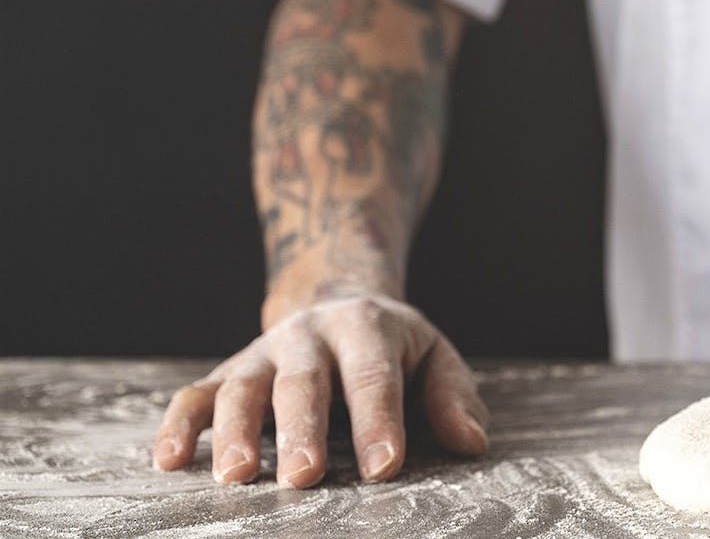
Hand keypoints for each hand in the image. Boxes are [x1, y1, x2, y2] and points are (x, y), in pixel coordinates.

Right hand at [151, 294, 487, 487]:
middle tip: (306, 476)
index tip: (384, 467)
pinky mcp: (228, 371)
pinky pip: (195, 395)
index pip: (375, 377)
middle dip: (304, 430)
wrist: (338, 301)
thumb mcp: (435, 357)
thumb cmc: (394, 349)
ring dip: (236, 431)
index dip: (379, 422)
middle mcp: (309, 335)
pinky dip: (179, 426)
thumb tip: (471, 441)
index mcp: (368, 327)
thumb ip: (453, 397)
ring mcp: (263, 352)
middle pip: (304, 382)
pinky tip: (169, 461)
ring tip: (236, 476)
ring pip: (242, 388)